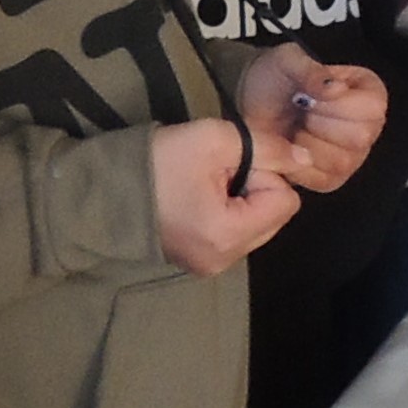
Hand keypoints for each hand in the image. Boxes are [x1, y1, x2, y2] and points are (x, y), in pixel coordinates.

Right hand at [151, 121, 301, 275]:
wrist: (100, 191)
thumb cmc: (157, 162)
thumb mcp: (215, 140)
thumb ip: (269, 149)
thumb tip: (306, 160)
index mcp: (229, 236)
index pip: (286, 200)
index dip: (265, 174)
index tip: (229, 164)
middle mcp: (224, 261)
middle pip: (274, 217)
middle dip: (255, 190)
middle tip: (216, 174)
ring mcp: (210, 267)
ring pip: (256, 226)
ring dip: (241, 202)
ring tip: (202, 187)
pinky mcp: (198, 264)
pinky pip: (234, 236)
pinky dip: (225, 215)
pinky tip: (195, 201)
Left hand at [233, 45, 386, 192]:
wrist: (251, 101)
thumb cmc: (276, 78)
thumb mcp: (289, 61)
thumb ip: (312, 71)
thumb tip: (335, 88)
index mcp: (369, 93)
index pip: (372, 108)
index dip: (338, 105)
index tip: (311, 96)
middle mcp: (368, 127)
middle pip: (360, 138)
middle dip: (320, 124)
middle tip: (301, 111)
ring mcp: (352, 157)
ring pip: (341, 162)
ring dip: (308, 144)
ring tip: (295, 128)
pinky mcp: (331, 179)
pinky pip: (323, 181)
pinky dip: (300, 165)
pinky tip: (291, 147)